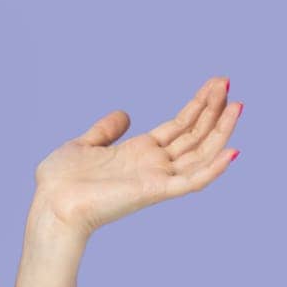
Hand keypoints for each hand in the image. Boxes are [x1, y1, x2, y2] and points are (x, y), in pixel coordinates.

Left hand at [33, 76, 241, 238]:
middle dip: (212, 109)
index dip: (198, 105)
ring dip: (220, 130)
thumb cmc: (60, 181)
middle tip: (228, 82)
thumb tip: (124, 115)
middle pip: (193, 135)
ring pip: (199, 153)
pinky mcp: (154, 192)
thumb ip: (106, 130)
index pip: (179, 126)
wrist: (50, 204)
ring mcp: (156, 179)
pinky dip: (213, 169)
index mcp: (138, 153)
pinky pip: (191, 182)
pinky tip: (232, 150)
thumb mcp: (84, 144)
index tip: (217, 83)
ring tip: (237, 105)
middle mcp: (152, 165)